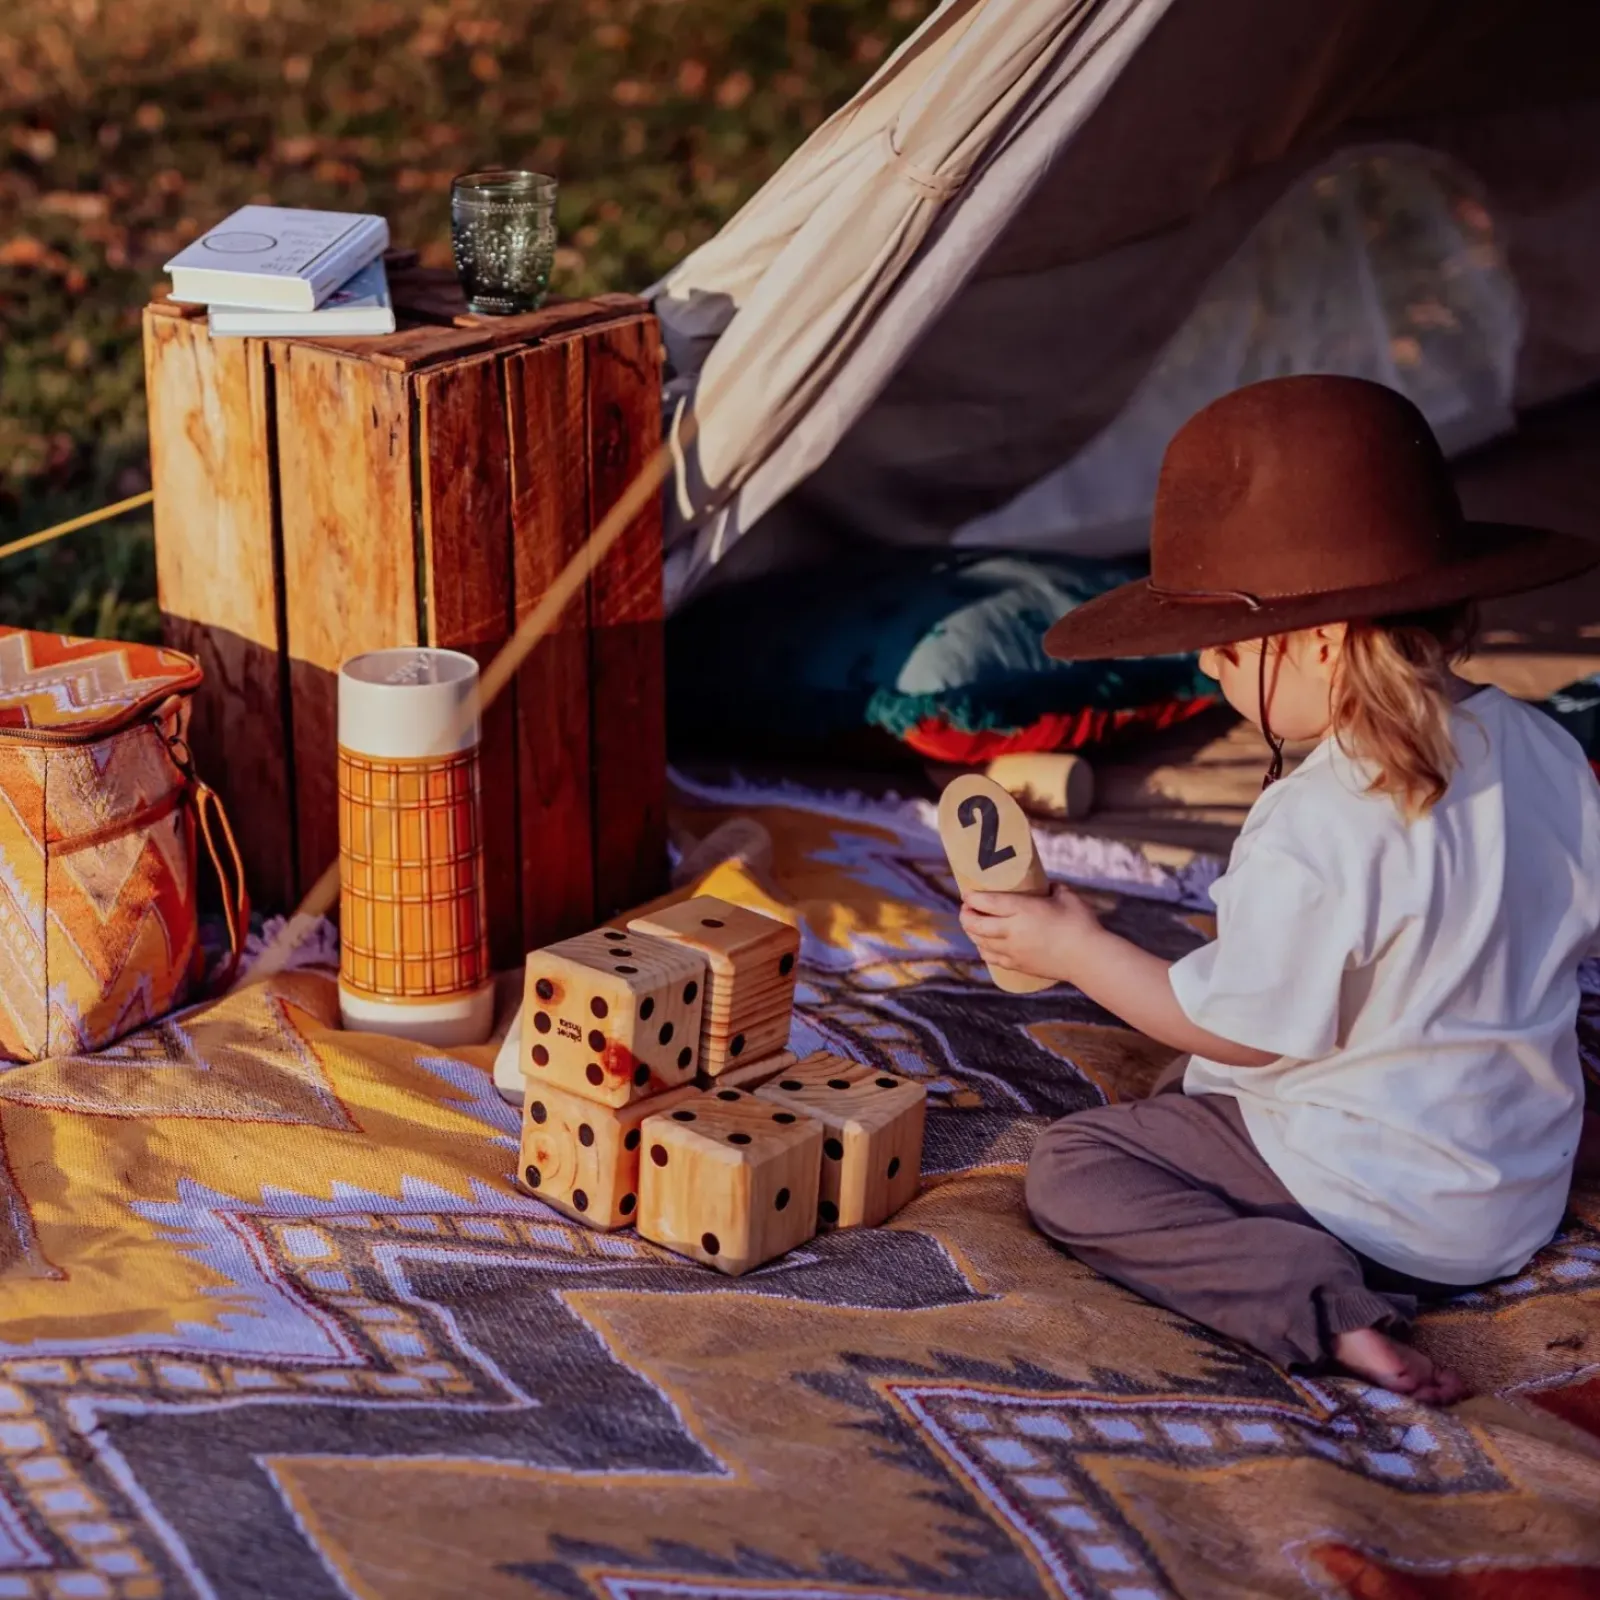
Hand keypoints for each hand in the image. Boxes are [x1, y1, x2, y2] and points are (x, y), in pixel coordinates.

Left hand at [959, 883, 1102, 982]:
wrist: (1088, 958)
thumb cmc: (1080, 924)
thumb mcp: (1066, 896)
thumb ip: (1052, 888)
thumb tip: (1045, 886)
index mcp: (1022, 910)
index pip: (986, 902)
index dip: (972, 897)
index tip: (967, 893)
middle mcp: (1012, 931)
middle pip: (975, 924)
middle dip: (966, 915)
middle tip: (967, 908)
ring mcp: (1013, 951)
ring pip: (980, 942)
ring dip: (972, 932)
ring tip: (973, 925)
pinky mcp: (1018, 965)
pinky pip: (991, 958)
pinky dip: (983, 949)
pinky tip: (985, 945)